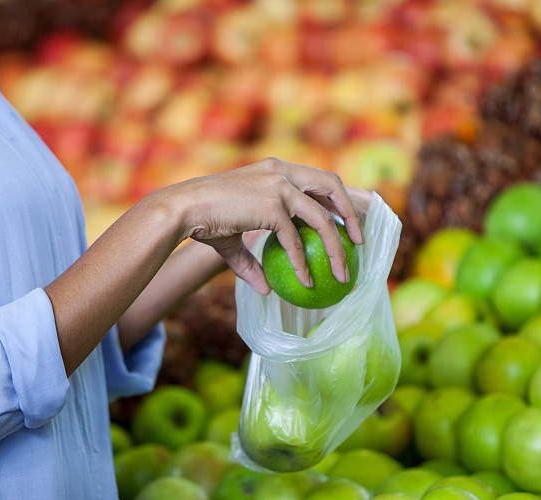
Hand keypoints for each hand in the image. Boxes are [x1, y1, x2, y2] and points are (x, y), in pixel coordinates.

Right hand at [165, 158, 362, 294]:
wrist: (182, 210)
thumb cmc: (202, 221)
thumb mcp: (233, 239)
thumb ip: (251, 261)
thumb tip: (265, 289)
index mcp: (275, 170)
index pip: (317, 179)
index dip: (338, 199)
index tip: (350, 220)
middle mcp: (281, 172)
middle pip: (331, 185)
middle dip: (350, 212)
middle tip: (359, 241)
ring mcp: (278, 187)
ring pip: (321, 218)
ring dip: (336, 247)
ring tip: (344, 272)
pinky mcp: (272, 207)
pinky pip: (295, 240)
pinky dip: (302, 263)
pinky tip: (307, 281)